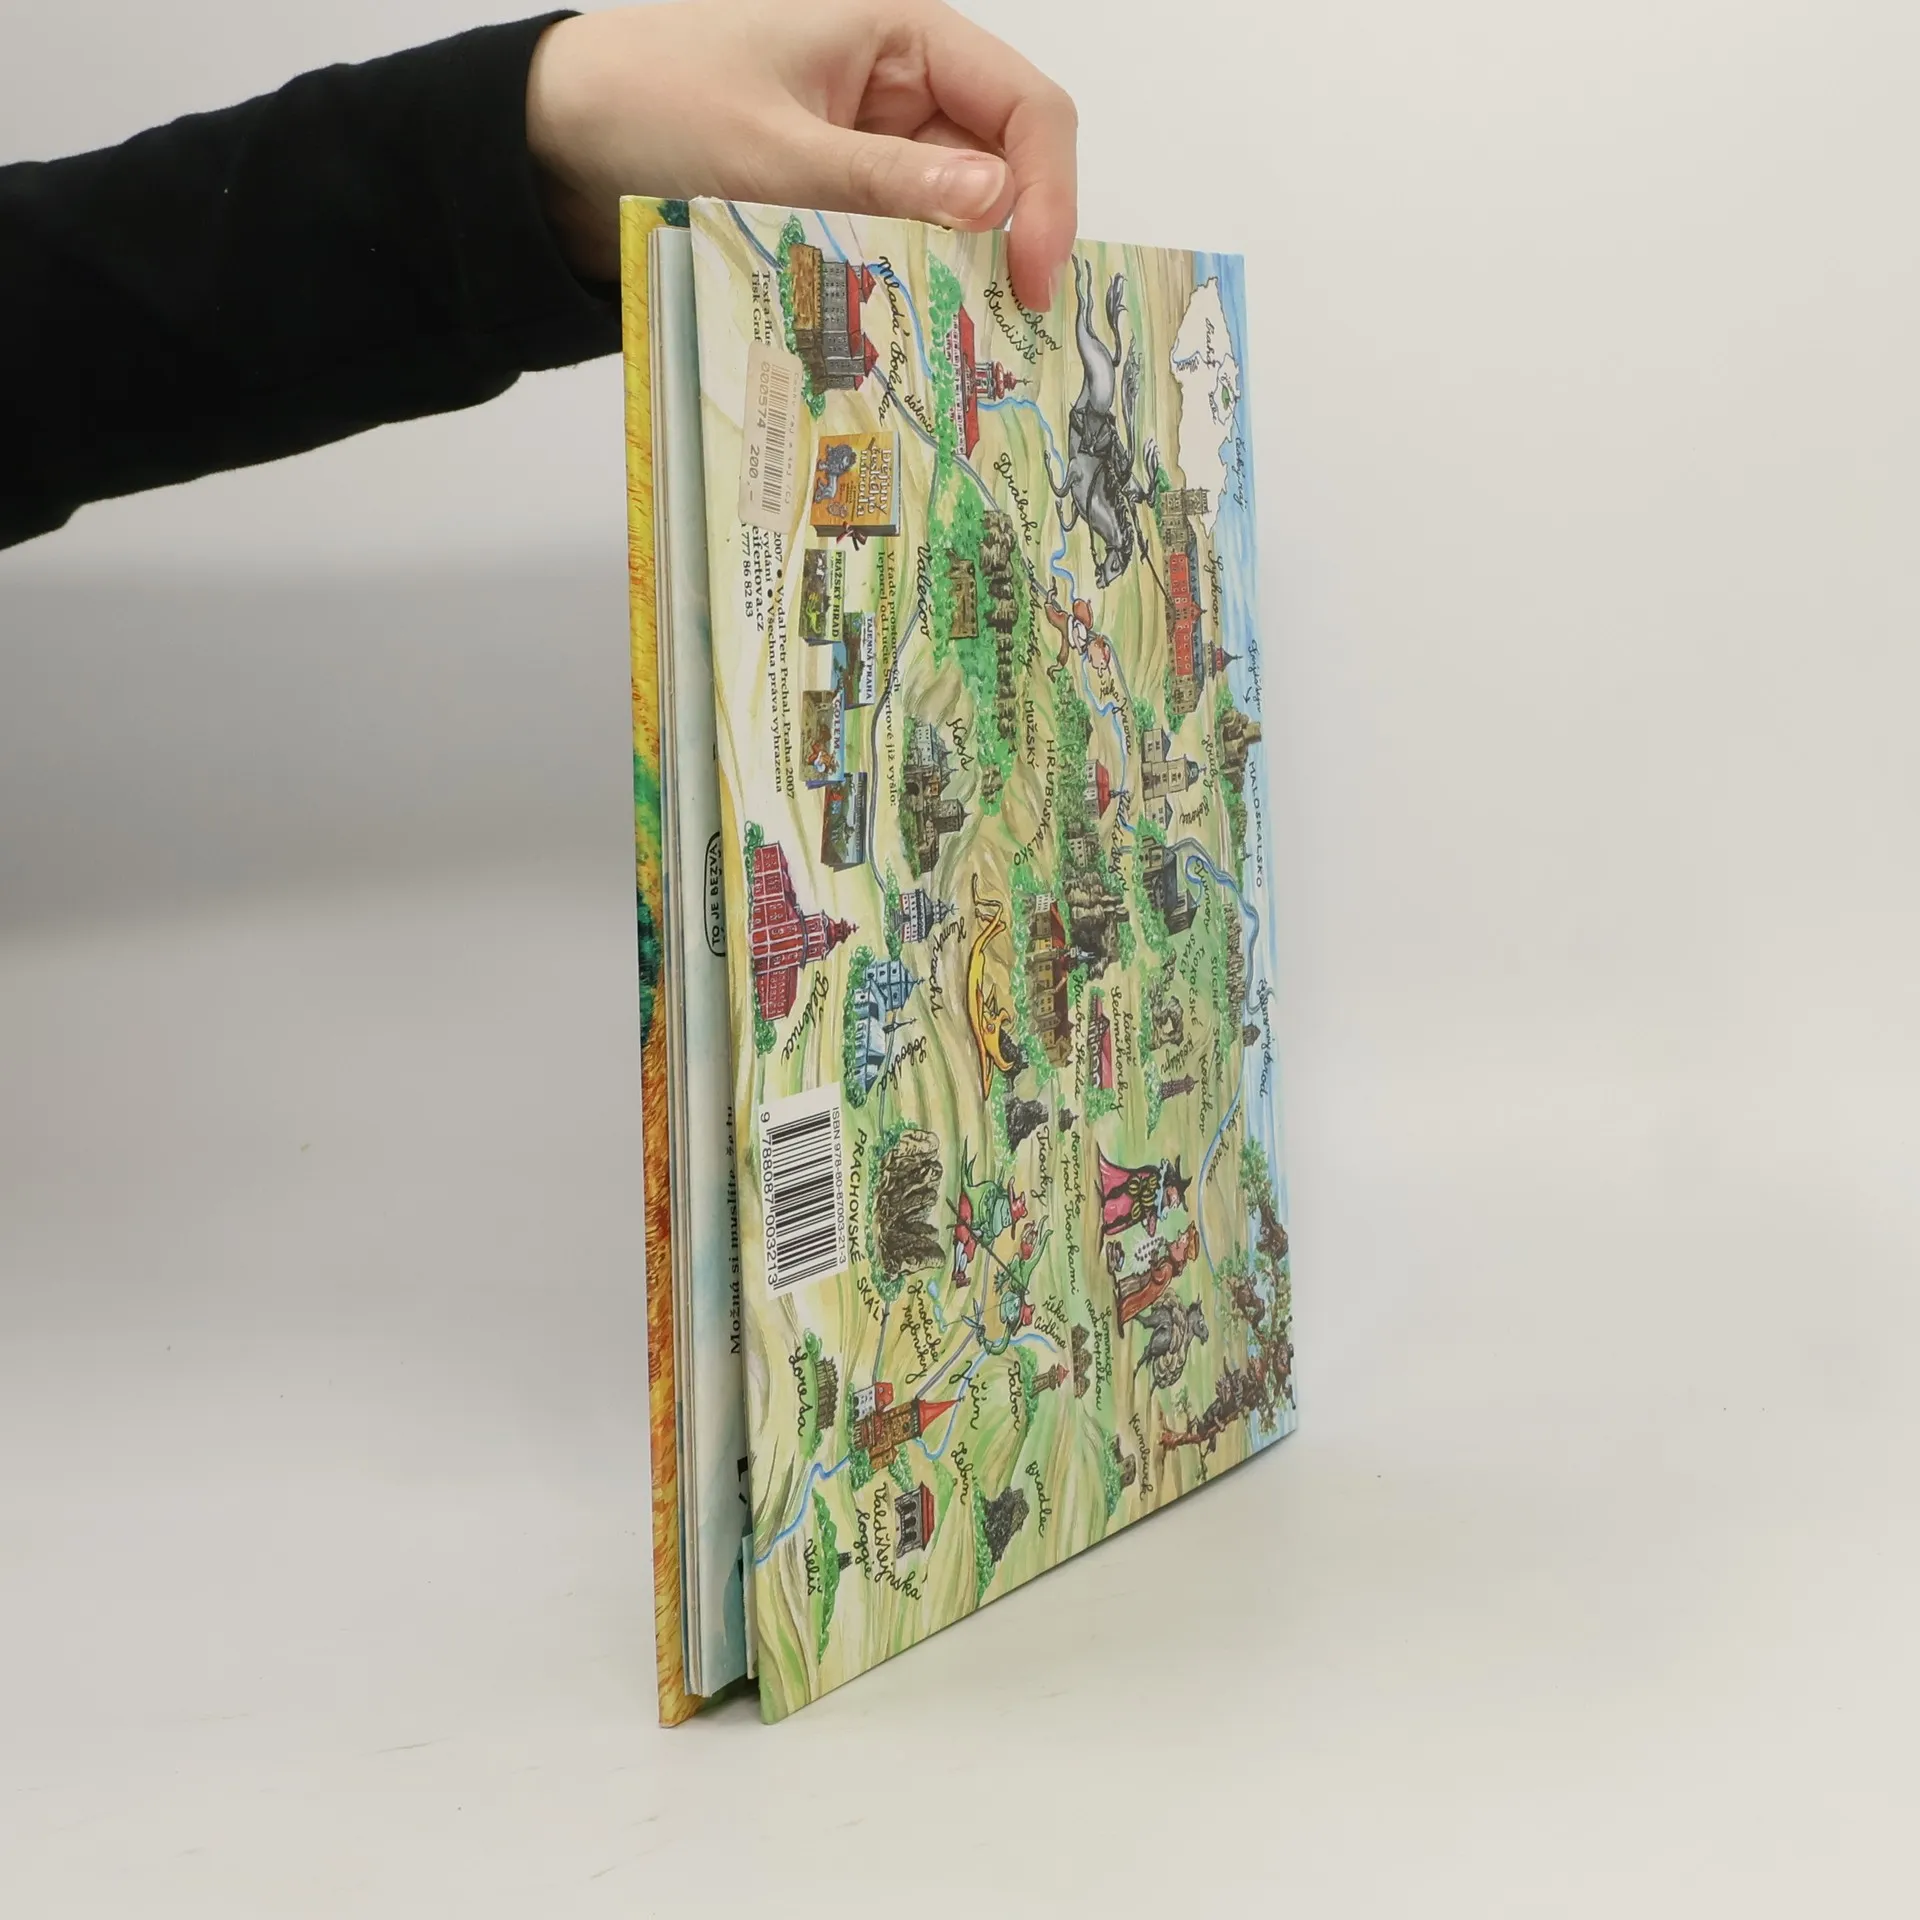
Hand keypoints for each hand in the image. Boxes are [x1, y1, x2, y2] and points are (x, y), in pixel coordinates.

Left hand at [525, 0, 1076, 308]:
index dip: (1050, 193)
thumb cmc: (655, 104)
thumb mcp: (775, 150)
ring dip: (963, 276)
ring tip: (961, 348)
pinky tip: (909, 335)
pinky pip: (904, 243)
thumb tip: (999, 202)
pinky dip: (912, 287)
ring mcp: (875, 147)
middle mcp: (903, 87)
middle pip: (1007, 168)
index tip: (1036, 279)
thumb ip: (887, 179)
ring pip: (958, 217)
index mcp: (903, 36)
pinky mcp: (843, 198)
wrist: (556, 137)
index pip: (1026, 108)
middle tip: (1007, 335)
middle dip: (1013, 246)